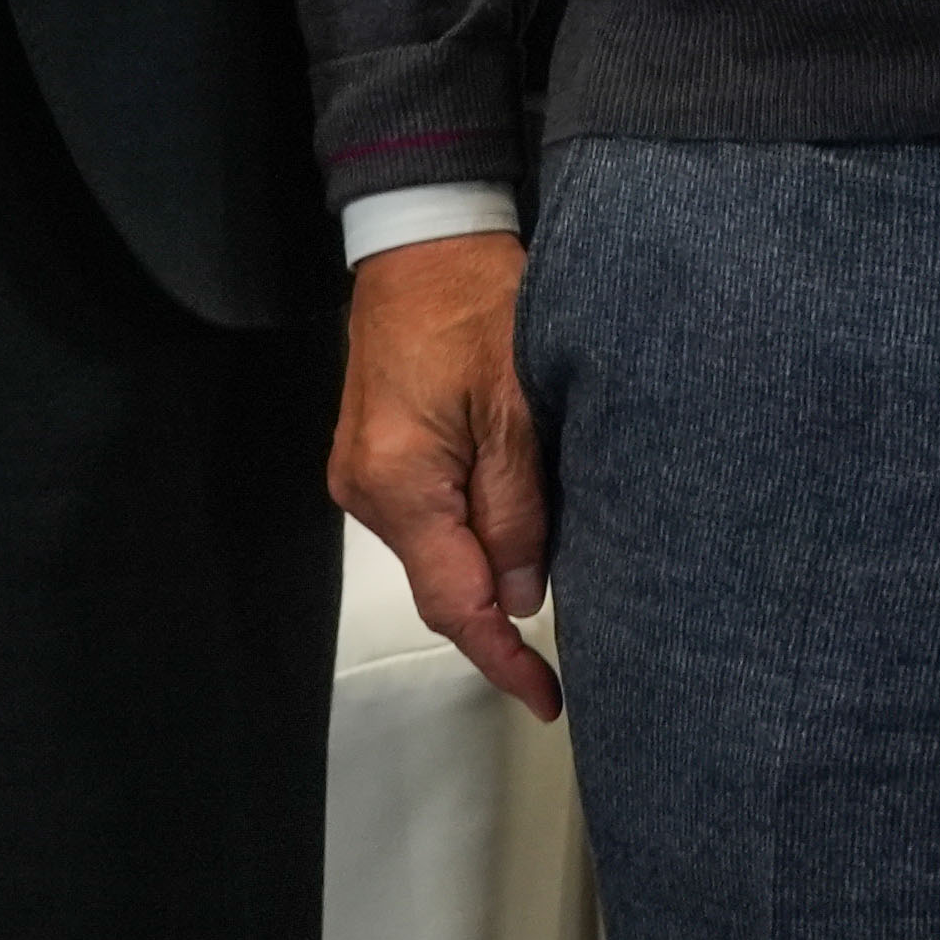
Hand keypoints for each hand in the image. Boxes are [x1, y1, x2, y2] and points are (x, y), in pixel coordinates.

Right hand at [328, 235, 560, 719]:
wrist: (421, 240)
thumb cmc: (473, 303)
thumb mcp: (518, 408)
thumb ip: (519, 509)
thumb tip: (523, 597)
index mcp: (400, 486)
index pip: (455, 604)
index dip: (503, 658)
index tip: (547, 698)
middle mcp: (367, 492)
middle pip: (445, 580)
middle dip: (507, 606)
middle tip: (575, 629)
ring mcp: (365, 474)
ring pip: (441, 547)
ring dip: (496, 556)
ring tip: (561, 543)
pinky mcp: (377, 455)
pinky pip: (431, 513)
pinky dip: (476, 523)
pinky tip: (520, 509)